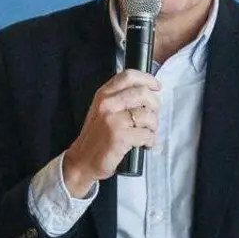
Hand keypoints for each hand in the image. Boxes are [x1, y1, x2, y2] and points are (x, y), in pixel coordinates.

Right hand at [62, 69, 160, 196]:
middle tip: (151, 118)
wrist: (82, 161)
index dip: (147, 79)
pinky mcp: (120, 136)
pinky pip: (147, 134)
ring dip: (153, 126)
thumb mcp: (103, 111)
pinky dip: (150, 141)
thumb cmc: (97, 137)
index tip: (157, 86)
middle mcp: (107, 104)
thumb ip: (120, 99)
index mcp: (103, 95)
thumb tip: (148, 92)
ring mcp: (113, 120)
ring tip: (147, 134)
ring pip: (148, 115)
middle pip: (143, 93)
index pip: (128, 76)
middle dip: (154, 106)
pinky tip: (145, 145)